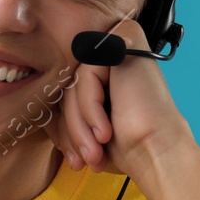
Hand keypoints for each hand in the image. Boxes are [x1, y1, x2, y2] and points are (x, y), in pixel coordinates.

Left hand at [44, 18, 193, 189]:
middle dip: (70, 128)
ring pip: (74, 83)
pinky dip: (90, 109)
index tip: (74, 158)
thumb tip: (42, 114)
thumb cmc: (130, 145)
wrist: (158, 152)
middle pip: (69, 86)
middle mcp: (114, 49)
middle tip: (80, 160)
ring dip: (78, 126)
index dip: (66, 127)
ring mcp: (119, 41)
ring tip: (94, 154)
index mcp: (109, 68)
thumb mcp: (88, 127)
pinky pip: (86, 75)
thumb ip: (69, 110)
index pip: (69, 91)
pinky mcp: (124, 39)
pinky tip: (105, 133)